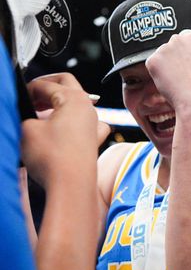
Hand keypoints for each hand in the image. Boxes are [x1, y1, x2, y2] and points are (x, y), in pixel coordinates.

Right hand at [23, 73, 109, 187]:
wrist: (71, 186)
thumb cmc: (53, 158)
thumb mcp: (26, 129)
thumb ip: (24, 115)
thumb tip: (26, 115)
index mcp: (74, 99)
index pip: (46, 84)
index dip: (27, 88)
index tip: (18, 97)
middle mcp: (88, 109)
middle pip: (67, 84)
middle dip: (47, 85)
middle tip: (30, 95)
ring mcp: (93, 125)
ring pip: (76, 103)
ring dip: (57, 103)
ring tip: (38, 112)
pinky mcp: (93, 141)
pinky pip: (83, 122)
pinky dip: (70, 120)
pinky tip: (58, 128)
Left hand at [145, 30, 190, 116]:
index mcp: (190, 36)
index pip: (183, 41)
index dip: (186, 55)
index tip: (190, 65)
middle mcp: (176, 39)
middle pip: (170, 47)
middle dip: (174, 59)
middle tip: (184, 74)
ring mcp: (163, 49)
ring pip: (161, 57)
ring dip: (166, 66)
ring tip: (178, 78)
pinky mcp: (152, 61)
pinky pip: (152, 66)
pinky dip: (158, 74)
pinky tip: (170, 81)